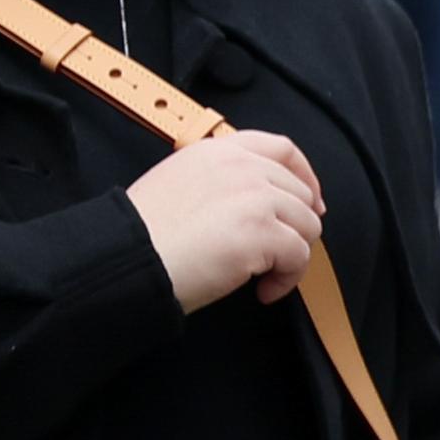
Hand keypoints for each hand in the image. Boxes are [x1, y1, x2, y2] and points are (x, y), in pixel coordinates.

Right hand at [129, 129, 323, 309]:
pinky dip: (287, 279)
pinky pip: (300, 256)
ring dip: (291, 256)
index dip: (305, 177)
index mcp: (220, 150)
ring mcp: (255, 197)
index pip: (283, 149)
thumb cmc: (144, 234)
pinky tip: (262, 291)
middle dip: (296, 227)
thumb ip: (218, 179)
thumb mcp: (179, 181)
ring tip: (263, 277)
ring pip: (307, 225)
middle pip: (300, 193)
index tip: (310, 202)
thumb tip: (256, 201)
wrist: (129, 259)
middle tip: (276, 255)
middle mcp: (242, 166)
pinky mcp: (262, 232)